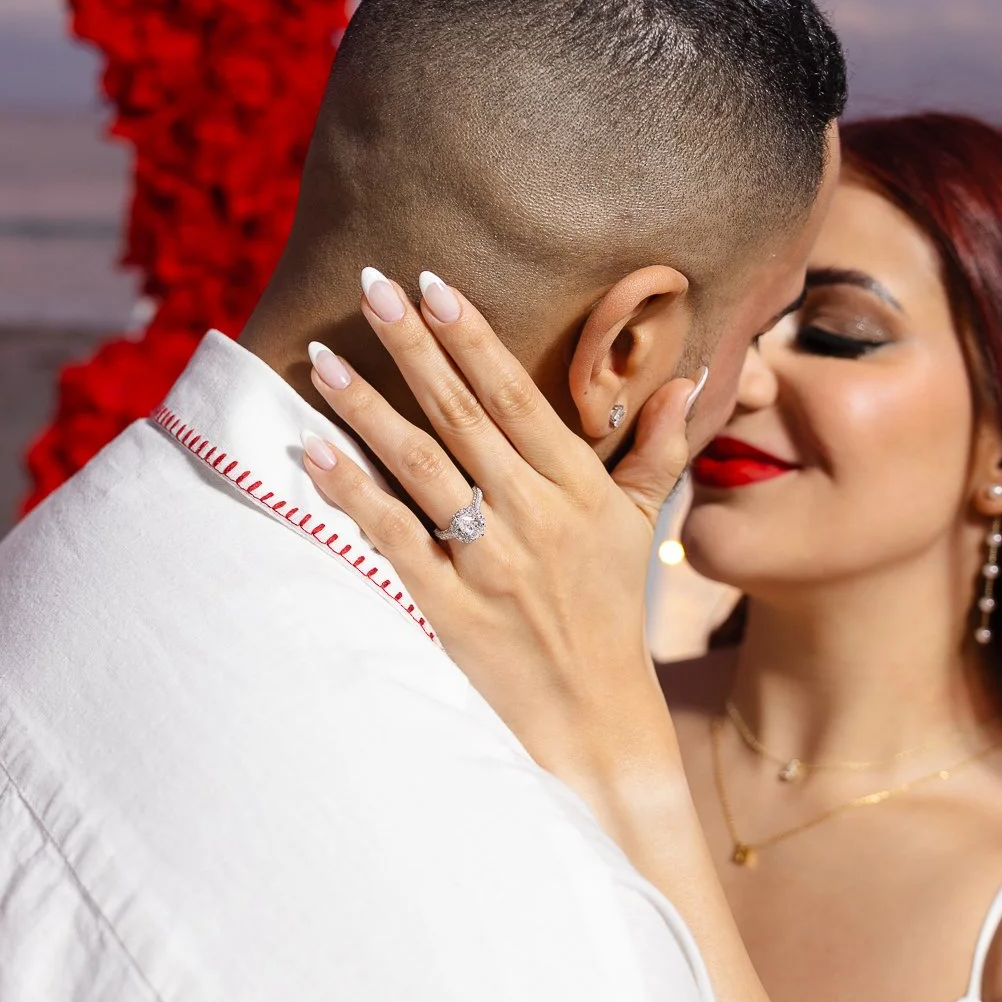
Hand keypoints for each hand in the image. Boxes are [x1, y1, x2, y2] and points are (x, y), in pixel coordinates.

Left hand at [300, 269, 699, 810]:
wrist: (595, 718)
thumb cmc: (610, 610)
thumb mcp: (644, 525)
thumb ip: (659, 448)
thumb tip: (689, 377)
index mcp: (578, 488)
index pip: (517, 396)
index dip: (472, 337)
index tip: (433, 283)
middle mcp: (532, 516)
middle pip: (461, 415)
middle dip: (412, 346)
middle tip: (370, 286)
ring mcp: (487, 561)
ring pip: (419, 467)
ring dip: (366, 409)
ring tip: (321, 359)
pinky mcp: (449, 607)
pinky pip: (393, 537)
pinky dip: (351, 492)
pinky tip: (312, 450)